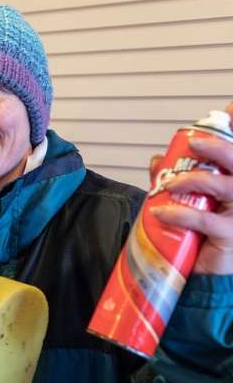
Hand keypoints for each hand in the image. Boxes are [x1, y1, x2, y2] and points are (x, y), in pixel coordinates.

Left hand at [150, 102, 232, 274]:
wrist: (214, 274)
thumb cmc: (208, 234)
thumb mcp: (193, 201)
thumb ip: (178, 178)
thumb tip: (157, 159)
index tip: (230, 108)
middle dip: (217, 146)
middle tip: (195, 142)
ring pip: (223, 186)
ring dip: (192, 180)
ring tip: (170, 183)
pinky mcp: (232, 234)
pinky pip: (205, 220)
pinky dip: (179, 214)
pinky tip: (160, 211)